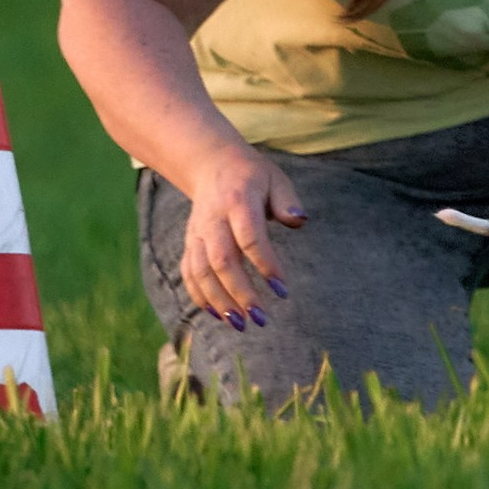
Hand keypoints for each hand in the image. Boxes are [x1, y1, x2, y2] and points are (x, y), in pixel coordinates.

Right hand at [178, 144, 304, 329]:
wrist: (212, 164)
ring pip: (201, 272)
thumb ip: (287, 201)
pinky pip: (189, 273)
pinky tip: (218, 315)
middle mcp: (213, 219)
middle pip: (222, 261)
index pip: (250, 238)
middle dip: (240, 293)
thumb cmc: (252, 176)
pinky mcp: (189, 243)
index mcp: (238, 202)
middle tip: (261, 319)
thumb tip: (300, 221)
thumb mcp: (275, 179)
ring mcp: (197, 233)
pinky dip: (200, 296)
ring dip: (219, 301)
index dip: (266, 265)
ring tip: (240, 325)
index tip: (282, 290)